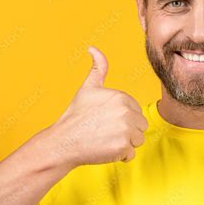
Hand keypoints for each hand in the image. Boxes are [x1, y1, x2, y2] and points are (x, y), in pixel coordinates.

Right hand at [49, 46, 147, 167]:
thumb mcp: (88, 88)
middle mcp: (126, 112)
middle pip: (140, 126)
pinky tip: (105, 149)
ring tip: (106, 139)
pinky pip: (131, 154)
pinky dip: (120, 155)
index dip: (123, 118)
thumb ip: (98, 68)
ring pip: (138, 140)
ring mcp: (125, 130)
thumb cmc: (76, 116)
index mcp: (122, 97)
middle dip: (126, 131)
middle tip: (105, 131)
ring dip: (124, 143)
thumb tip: (93, 48)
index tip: (106, 120)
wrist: (63, 142)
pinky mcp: (122, 147)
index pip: (136, 112)